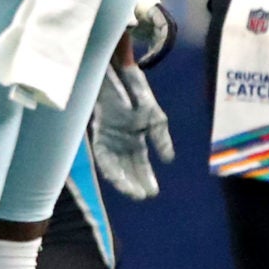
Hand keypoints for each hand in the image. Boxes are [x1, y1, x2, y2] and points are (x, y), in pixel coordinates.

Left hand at [90, 56, 172, 199]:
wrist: (120, 72)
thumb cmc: (137, 92)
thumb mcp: (154, 118)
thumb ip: (160, 139)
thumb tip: (169, 160)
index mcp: (133, 138)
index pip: (138, 163)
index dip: (145, 178)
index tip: (152, 192)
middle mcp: (119, 141)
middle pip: (125, 167)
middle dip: (134, 183)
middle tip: (143, 196)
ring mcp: (108, 136)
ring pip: (113, 165)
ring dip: (122, 179)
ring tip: (133, 192)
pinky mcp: (99, 130)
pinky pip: (102, 154)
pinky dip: (110, 166)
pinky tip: (118, 177)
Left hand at [127, 0, 174, 68]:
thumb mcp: (121, 3)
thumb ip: (126, 12)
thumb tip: (133, 24)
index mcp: (154, 8)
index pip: (167, 24)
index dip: (164, 39)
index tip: (155, 51)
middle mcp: (158, 17)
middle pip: (167, 36)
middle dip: (160, 50)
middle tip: (147, 62)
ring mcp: (154, 24)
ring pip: (162, 42)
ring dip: (155, 54)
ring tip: (142, 65)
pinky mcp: (148, 30)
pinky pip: (155, 44)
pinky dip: (151, 53)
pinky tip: (142, 63)